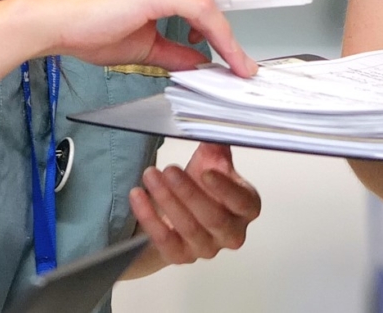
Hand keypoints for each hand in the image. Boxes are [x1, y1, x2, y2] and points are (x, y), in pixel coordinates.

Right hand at [30, 0, 254, 76]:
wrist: (59, 25)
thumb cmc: (89, 31)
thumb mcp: (145, 47)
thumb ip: (174, 53)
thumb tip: (200, 63)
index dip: (221, 24)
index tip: (235, 53)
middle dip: (224, 30)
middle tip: (233, 62)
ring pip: (213, 5)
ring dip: (225, 37)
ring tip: (232, 65)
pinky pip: (204, 12)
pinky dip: (221, 37)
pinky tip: (227, 57)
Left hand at [126, 143, 260, 272]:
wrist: (177, 211)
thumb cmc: (200, 185)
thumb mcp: (210, 162)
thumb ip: (215, 146)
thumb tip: (211, 127)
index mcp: (245, 207)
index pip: (243, 203)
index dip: (226, 189)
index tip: (205, 172)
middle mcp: (231, 233)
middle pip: (214, 218)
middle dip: (189, 193)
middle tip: (169, 170)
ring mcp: (206, 248)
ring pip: (189, 228)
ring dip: (167, 200)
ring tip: (150, 175)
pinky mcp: (180, 256)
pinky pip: (164, 240)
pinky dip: (149, 217)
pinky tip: (138, 195)